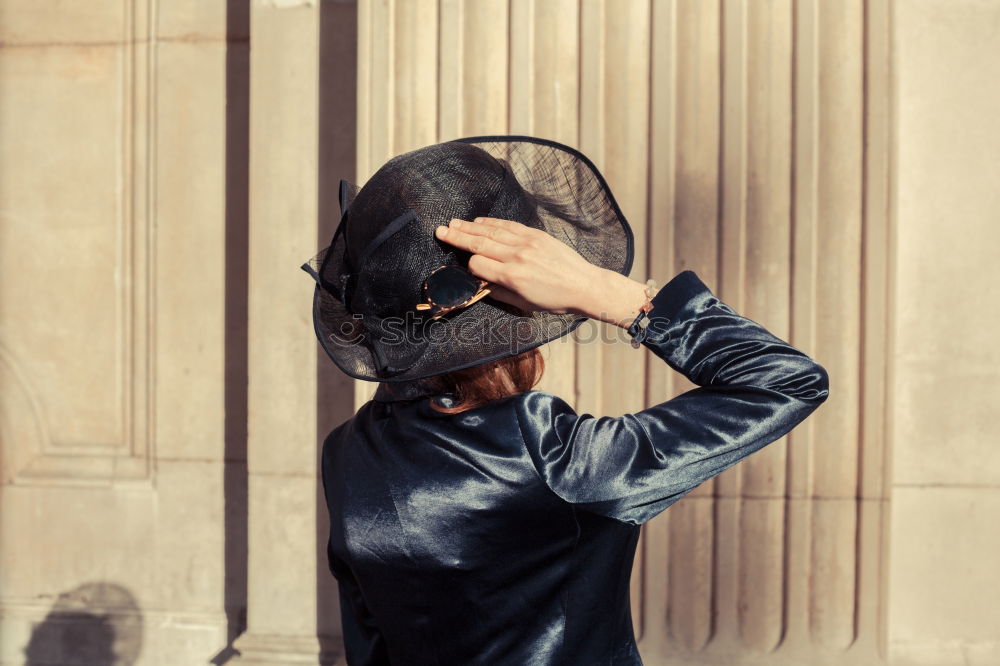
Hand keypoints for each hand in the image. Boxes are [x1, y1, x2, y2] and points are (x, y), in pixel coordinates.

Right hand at [434, 217, 649, 327]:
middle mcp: (517, 257)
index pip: (478, 265)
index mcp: (513, 277)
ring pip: (491, 231)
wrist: (584, 285)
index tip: (467, 268)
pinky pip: (507, 225)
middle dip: (457, 237)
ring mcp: (526, 243)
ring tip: (453, 223)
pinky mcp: (535, 234)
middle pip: (479, 243)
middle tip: (439, 230)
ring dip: (470, 226)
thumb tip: (480, 283)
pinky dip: (491, 222)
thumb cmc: (554, 299)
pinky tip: (478, 221)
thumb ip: (499, 293)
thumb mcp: (524, 304)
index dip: (469, 266)